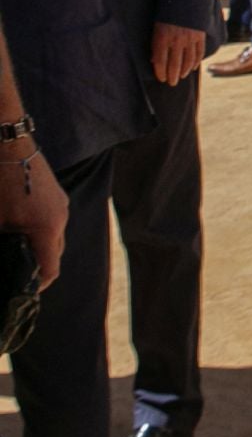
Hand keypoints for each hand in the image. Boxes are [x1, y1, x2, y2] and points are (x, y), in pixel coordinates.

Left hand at [0, 145, 68, 290]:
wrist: (8, 143)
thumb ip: (2, 245)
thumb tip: (0, 261)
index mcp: (46, 228)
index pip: (50, 269)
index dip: (37, 286)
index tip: (21, 293)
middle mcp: (60, 217)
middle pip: (55, 254)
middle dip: (38, 266)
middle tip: (14, 273)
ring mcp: (60, 203)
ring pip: (54, 236)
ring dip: (38, 246)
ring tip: (15, 248)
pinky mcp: (55, 194)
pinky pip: (52, 220)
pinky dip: (39, 230)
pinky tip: (18, 226)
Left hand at [151, 22, 204, 84]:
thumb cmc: (166, 13)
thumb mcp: (156, 27)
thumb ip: (156, 44)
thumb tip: (155, 61)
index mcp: (163, 38)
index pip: (161, 61)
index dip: (160, 72)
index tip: (160, 79)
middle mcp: (177, 40)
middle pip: (174, 64)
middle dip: (172, 76)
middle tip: (171, 83)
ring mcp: (190, 39)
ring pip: (188, 60)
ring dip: (184, 71)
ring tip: (181, 77)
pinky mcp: (200, 36)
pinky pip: (198, 53)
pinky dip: (196, 62)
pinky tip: (192, 67)